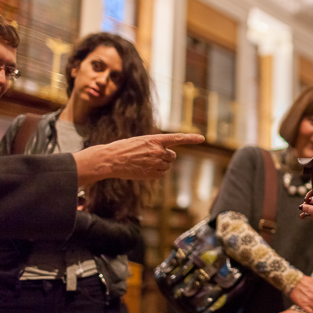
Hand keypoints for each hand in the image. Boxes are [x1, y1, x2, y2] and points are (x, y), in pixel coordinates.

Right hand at [73, 133, 204, 185]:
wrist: (111, 160)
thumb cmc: (124, 149)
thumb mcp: (141, 141)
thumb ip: (156, 146)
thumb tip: (168, 155)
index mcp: (155, 139)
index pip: (177, 138)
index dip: (190, 138)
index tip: (202, 138)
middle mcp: (158, 151)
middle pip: (172, 155)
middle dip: (165, 156)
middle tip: (150, 156)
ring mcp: (156, 163)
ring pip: (167, 165)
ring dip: (160, 164)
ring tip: (144, 162)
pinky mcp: (153, 174)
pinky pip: (161, 174)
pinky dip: (156, 173)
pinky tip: (143, 169)